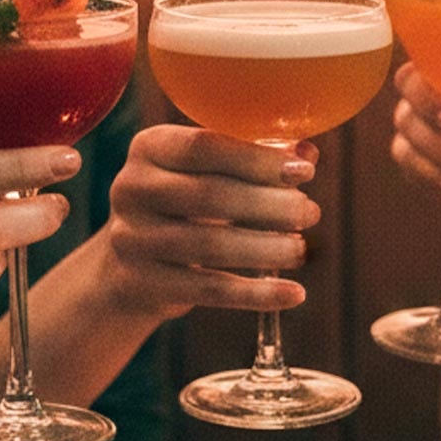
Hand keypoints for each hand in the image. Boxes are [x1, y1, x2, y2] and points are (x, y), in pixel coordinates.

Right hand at [98, 125, 321, 318]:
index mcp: (150, 147)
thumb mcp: (208, 172)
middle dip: (270, 205)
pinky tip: (294, 294)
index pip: (206, 146)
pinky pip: (209, 291)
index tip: (305, 172)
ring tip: (300, 249)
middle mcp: (132, 188)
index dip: (259, 159)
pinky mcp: (143, 283)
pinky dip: (257, 294)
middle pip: (210, 195)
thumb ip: (253, 159)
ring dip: (267, 248)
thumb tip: (305, 153)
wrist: (130, 265)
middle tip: (310, 212)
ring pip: (210, 245)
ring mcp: (133, 239)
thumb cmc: (184, 206)